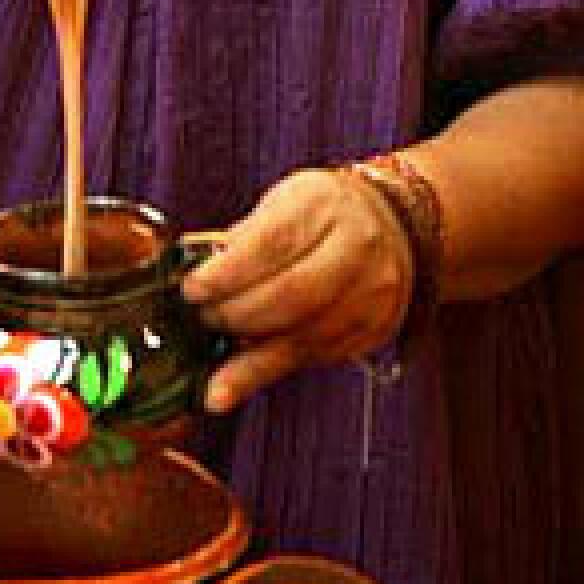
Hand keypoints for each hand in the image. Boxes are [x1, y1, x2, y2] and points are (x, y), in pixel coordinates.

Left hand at [181, 167, 414, 412]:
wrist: (392, 226)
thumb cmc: (322, 213)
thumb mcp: (282, 203)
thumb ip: (241, 239)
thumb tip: (192, 270)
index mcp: (324, 204)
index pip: (270, 244)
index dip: (226, 273)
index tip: (192, 289)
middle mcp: (355, 247)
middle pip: (288, 295)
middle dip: (234, 313)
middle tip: (202, 317)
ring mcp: (370, 293)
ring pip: (301, 336)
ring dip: (246, 353)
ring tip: (214, 355)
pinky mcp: (372, 330)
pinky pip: (312, 358)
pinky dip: (268, 370)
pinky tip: (235, 380)